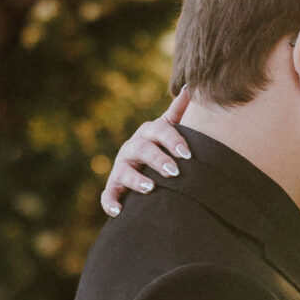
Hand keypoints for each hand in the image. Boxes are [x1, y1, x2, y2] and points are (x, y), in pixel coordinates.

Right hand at [102, 87, 190, 214]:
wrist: (144, 169)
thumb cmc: (161, 147)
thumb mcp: (168, 129)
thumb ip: (179, 112)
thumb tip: (192, 87)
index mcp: (148, 134)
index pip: (159, 131)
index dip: (172, 141)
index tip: (188, 154)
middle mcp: (132, 148)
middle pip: (142, 149)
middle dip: (158, 159)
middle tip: (174, 172)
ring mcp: (121, 167)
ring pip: (124, 171)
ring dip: (136, 179)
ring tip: (151, 188)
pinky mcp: (113, 187)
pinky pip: (107, 195)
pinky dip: (110, 203)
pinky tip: (118, 212)